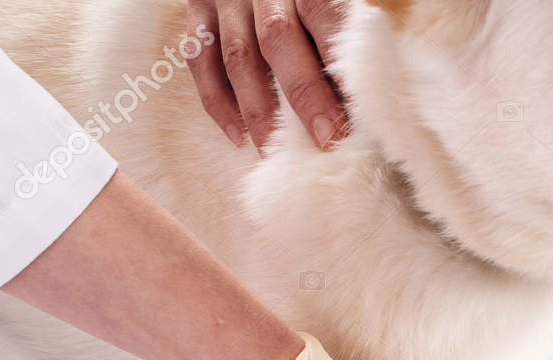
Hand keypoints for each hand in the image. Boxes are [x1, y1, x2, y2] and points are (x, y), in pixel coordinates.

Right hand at [187, 0, 346, 150]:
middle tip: (323, 140)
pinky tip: (237, 135)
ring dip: (258, 110)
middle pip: (278, 39)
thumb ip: (338, 35)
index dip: (337, 68)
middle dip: (303, 95)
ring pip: (237, 56)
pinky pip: (200, 58)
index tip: (349, 115)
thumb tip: (353, 100)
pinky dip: (218, 100)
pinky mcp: (198, 8)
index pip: (322, 18)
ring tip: (276, 152)